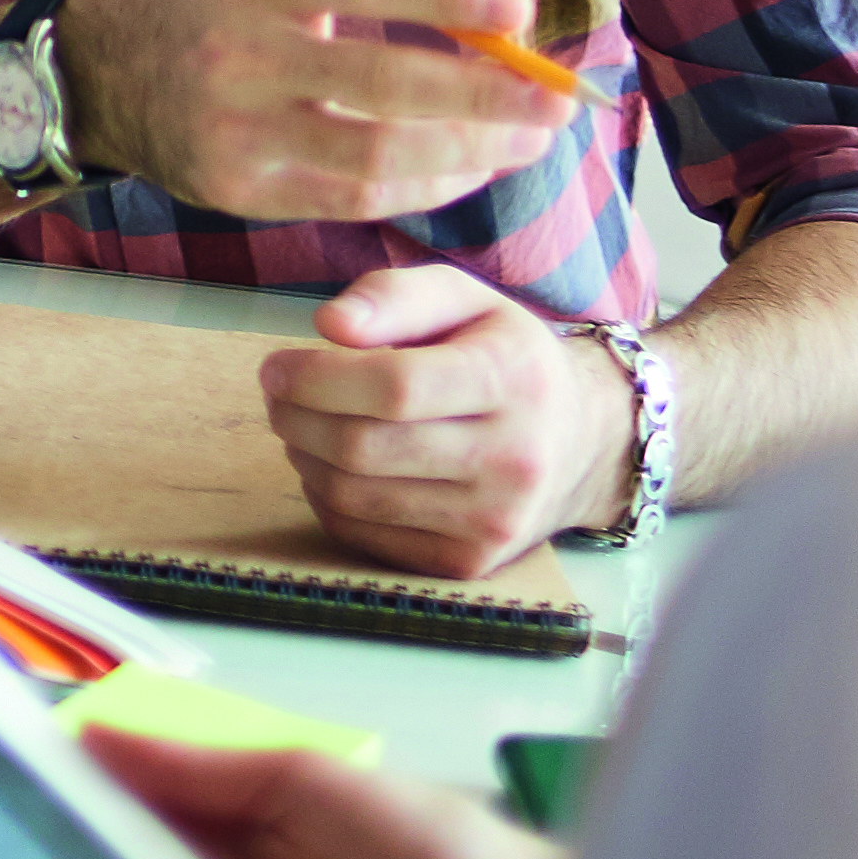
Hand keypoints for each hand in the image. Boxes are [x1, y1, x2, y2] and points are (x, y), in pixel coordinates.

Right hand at [60, 0, 578, 223]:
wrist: (101, 75)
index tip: (518, 8)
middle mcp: (238, 57)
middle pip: (382, 82)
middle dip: (485, 95)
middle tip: (557, 99)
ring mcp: (237, 132)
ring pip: (375, 154)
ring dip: (469, 152)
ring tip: (529, 140)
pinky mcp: (241, 191)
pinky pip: (351, 198)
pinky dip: (424, 187)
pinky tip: (469, 167)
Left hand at [260, 261, 632, 575]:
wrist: (581, 442)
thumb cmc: (505, 357)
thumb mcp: (464, 300)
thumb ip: (394, 295)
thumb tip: (330, 325)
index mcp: (512, 380)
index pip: (394, 386)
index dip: (316, 378)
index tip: (276, 366)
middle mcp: (512, 458)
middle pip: (364, 446)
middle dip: (296, 417)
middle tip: (278, 395)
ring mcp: (493, 521)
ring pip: (355, 496)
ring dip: (303, 456)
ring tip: (301, 425)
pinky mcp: (469, 563)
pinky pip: (363, 535)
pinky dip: (326, 499)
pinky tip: (332, 467)